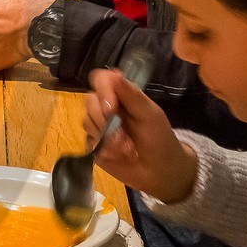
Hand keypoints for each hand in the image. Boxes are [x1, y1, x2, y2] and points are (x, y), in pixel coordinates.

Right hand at [85, 68, 199, 202]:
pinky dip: (101, 147)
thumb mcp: (150, 115)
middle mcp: (106, 108)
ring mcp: (98, 127)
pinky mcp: (93, 145)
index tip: (112, 106)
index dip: (102, 90)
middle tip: (120, 130)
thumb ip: (132, 95)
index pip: (100, 80)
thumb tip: (112, 74)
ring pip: (86, 120)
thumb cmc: (159, 139)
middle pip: (89, 99)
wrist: (161, 172)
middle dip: (102, 115)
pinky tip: (115, 154)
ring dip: (104, 134)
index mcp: (121, 95)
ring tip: (123, 145)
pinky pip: (87, 140)